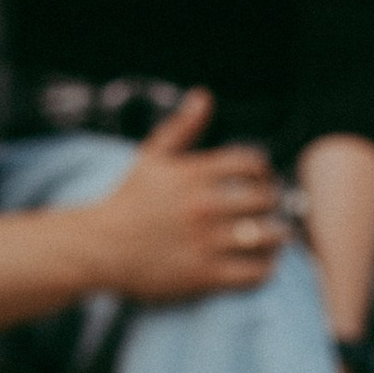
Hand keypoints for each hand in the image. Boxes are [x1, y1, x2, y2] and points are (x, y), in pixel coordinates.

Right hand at [79, 92, 284, 305]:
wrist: (98, 248)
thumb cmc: (128, 201)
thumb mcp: (151, 158)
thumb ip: (181, 127)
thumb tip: (204, 96)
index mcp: (193, 175)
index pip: (253, 164)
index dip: (263, 172)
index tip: (259, 183)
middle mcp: (202, 206)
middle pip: (266, 199)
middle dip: (271, 204)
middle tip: (267, 212)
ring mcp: (204, 242)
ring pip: (267, 236)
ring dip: (275, 236)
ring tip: (270, 238)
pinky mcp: (204, 276)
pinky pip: (255, 272)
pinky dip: (265, 268)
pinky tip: (257, 263)